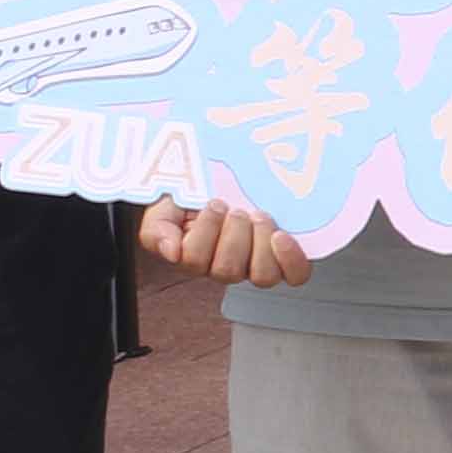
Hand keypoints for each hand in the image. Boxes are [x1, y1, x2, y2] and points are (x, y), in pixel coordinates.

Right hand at [138, 198, 310, 285]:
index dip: (205, 231)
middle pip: (228, 271)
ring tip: (258, 216)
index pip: (194, 260)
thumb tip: (172, 253)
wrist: (225, 176)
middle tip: (236, 209)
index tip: (213, 203)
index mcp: (194, 255)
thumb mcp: (164, 206)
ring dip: (260, 242)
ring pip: (261, 276)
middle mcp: (225, 264)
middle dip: (233, 234)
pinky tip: (282, 237)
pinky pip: (294, 275)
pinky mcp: (283, 257)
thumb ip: (157, 230)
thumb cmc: (195, 193)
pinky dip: (291, 260)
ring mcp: (255, 263)